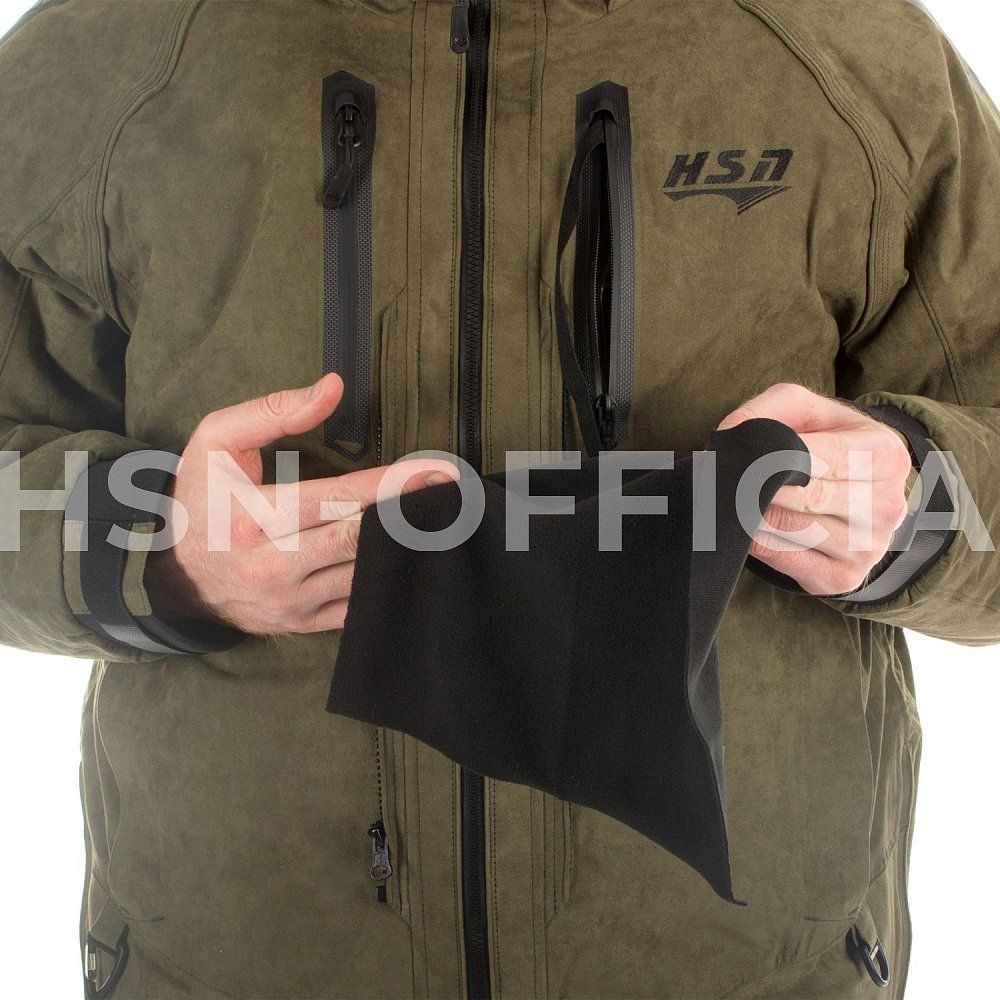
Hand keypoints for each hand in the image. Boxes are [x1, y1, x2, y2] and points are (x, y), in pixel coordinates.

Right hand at [145, 374, 458, 632]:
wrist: (175, 575)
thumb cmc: (200, 497)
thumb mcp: (217, 440)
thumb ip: (275, 410)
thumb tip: (334, 386)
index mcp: (253, 520)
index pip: (338, 499)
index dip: (393, 484)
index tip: (438, 470)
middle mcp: (272, 568)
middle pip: (360, 539)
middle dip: (412, 516)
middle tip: (456, 495)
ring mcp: (290, 602)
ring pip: (365, 575)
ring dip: (405, 548)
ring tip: (442, 521)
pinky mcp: (303, 624)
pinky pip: (360, 605)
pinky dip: (389, 580)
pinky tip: (412, 557)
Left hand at [718, 383, 912, 595]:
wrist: (853, 490)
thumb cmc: (825, 444)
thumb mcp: (808, 412)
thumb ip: (772, 409)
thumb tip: (732, 434)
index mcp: (886, 455)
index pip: (828, 459)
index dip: (780, 459)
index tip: (748, 460)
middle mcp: (887, 504)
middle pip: (810, 498)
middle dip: (762, 489)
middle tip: (730, 482)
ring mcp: (870, 546)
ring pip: (797, 531)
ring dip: (757, 517)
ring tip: (737, 501)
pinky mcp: (845, 577)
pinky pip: (790, 561)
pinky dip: (760, 544)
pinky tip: (748, 529)